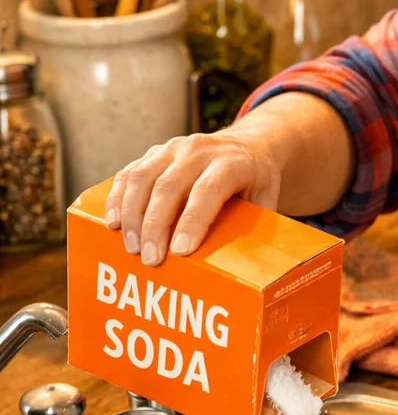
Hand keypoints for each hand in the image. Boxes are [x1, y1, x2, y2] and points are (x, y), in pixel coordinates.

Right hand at [104, 126, 281, 266]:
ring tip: (131, 247)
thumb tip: (246, 268)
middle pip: (169, 186)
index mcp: (230, 163)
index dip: (191, 221)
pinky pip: (129, 173)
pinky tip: (112, 223)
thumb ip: (256, 226)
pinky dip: (117, 198)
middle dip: (155, 225)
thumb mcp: (267, 199)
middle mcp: (198, 151)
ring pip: (142, 178)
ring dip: (131, 215)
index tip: (180, 251)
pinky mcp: (154, 152)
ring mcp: (173, 148)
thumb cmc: (255, 182)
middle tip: (150, 259)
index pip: (207, 191)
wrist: (246, 145)